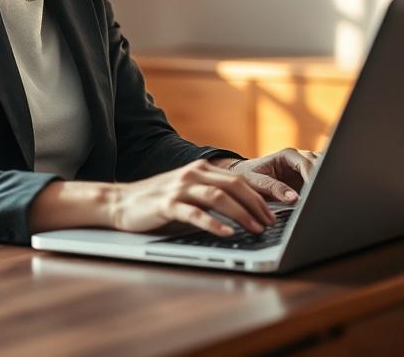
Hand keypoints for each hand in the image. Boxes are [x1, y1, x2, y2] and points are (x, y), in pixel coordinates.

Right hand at [108, 159, 274, 237]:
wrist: (121, 202)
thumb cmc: (159, 202)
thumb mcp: (189, 193)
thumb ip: (212, 196)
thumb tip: (247, 211)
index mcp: (201, 169)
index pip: (240, 179)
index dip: (263, 193)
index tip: (283, 206)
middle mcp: (193, 174)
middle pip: (234, 186)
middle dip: (257, 204)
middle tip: (273, 222)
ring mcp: (179, 187)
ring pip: (218, 197)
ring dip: (241, 214)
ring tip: (256, 229)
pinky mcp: (167, 203)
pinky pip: (195, 213)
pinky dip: (213, 223)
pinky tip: (227, 233)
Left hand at [226, 148, 317, 203]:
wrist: (244, 180)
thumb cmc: (249, 177)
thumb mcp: (256, 182)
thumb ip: (273, 188)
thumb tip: (294, 198)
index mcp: (287, 155)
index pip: (306, 163)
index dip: (313, 176)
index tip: (316, 190)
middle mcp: (300, 159)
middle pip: (320, 165)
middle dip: (324, 179)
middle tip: (326, 197)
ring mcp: (306, 169)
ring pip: (324, 172)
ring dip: (326, 184)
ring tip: (328, 200)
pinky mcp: (309, 180)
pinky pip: (322, 182)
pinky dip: (324, 189)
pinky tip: (325, 201)